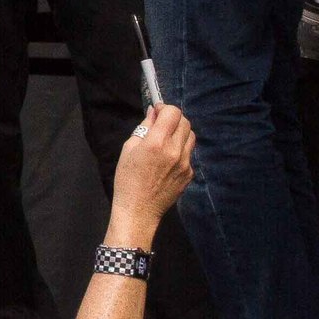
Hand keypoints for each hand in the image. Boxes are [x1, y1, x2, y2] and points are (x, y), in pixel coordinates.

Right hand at [108, 104, 193, 246]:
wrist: (139, 210)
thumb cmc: (128, 179)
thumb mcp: (128, 149)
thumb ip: (144, 128)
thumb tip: (153, 113)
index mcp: (157, 143)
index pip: (173, 113)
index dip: (165, 108)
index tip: (157, 111)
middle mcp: (175, 151)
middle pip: (185, 122)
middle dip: (173, 118)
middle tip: (161, 124)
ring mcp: (185, 164)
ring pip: (190, 136)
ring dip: (180, 132)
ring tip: (166, 140)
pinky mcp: (189, 174)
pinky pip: (188, 153)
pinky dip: (180, 149)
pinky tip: (167, 158)